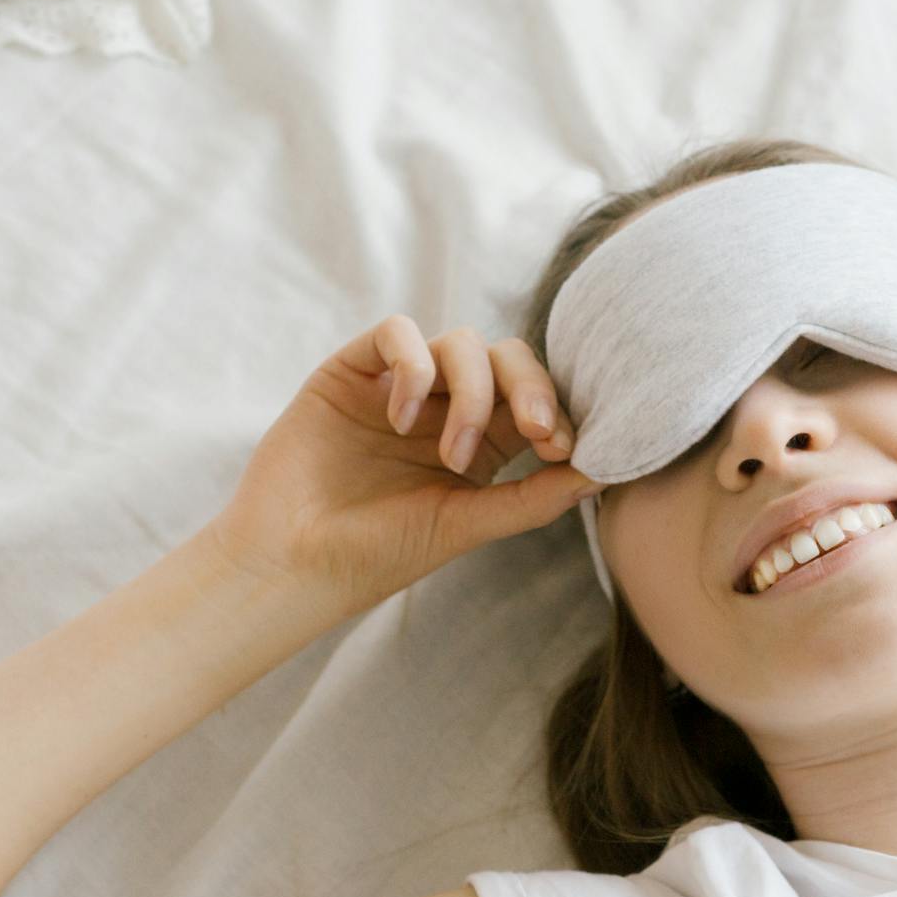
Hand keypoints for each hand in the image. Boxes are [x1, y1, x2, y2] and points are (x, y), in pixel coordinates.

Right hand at [203, 316, 600, 607]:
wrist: (294, 563)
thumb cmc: (377, 555)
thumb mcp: (465, 525)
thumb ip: (532, 498)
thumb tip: (603, 472)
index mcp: (481, 445)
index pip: (534, 400)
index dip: (557, 410)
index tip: (562, 445)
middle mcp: (444, 408)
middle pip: (508, 358)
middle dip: (531, 386)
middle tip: (535, 429)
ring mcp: (399, 386)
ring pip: (461, 343)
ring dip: (470, 393)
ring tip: (448, 454)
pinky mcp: (353, 370)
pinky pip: (399, 333)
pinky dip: (414, 367)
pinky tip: (400, 417)